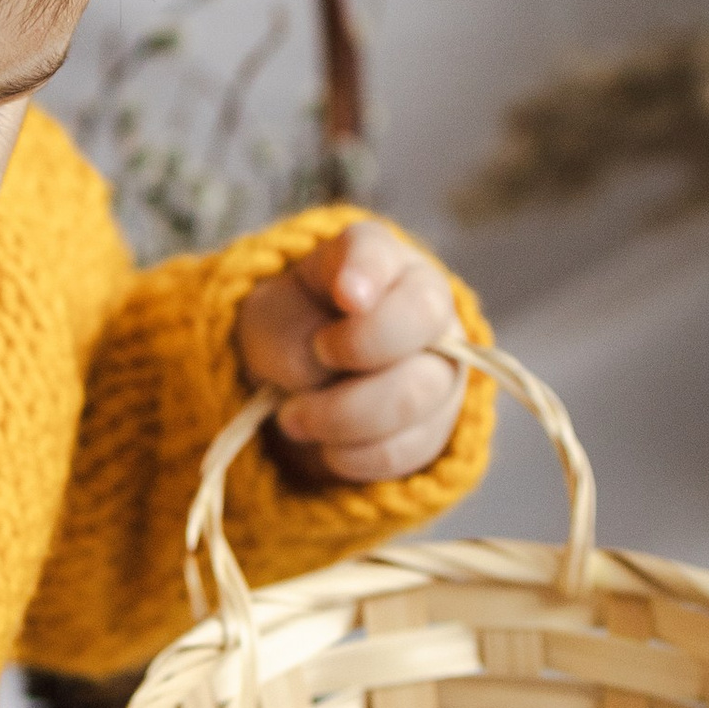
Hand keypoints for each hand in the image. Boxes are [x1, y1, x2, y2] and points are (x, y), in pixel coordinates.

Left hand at [235, 221, 465, 484]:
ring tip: (295, 417)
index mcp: (375, 259)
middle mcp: (424, 304)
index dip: (367, 271)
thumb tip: (321, 370)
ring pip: (414, 394)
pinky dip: (355, 455)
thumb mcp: (266, 319)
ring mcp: (442, 366)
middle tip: (315, 360)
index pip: (379, 252)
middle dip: (360, 349)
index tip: (347, 296)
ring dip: (342, 416)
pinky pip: (407, 447)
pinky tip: (328, 446)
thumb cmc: (291, 332)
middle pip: (421, 317)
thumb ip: (286, 331)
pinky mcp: (439, 425)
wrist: (305, 390)